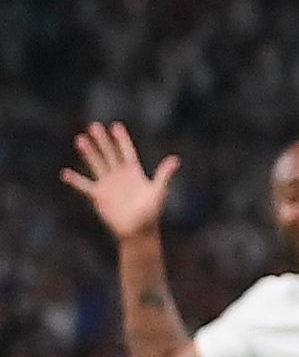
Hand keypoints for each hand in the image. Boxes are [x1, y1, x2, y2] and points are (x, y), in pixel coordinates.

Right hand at [62, 123, 175, 240]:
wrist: (138, 231)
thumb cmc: (151, 213)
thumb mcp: (158, 191)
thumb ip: (164, 174)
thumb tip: (175, 159)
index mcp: (134, 173)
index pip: (127, 152)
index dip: (121, 139)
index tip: (115, 125)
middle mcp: (120, 176)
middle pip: (109, 154)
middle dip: (102, 140)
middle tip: (93, 125)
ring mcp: (108, 185)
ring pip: (96, 164)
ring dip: (89, 152)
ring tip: (80, 139)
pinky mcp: (99, 196)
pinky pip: (84, 186)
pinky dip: (75, 180)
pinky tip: (65, 173)